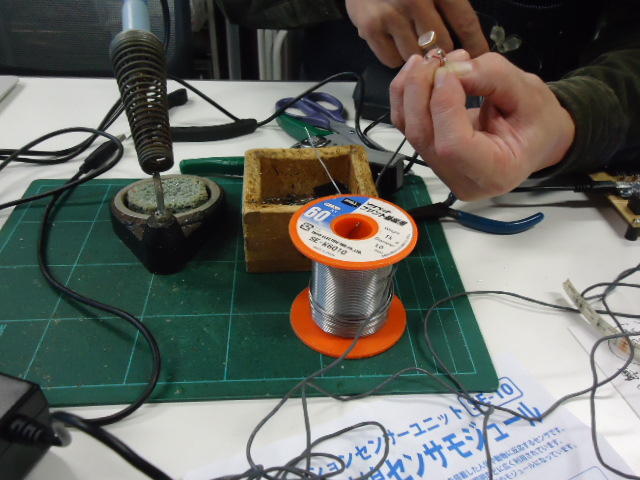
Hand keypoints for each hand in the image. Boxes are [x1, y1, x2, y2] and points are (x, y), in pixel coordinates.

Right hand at [344, 0, 488, 67]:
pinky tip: (395, 42)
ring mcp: (391, 15)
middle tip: (441, 54)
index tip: (480, 57)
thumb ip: (449, 1)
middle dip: (444, 52)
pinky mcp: (370, 28)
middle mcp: (415, 0)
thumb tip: (468, 34)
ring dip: (417, 55)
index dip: (476, 44)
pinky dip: (395, 56)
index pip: (465, 23)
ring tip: (413, 43)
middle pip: (442, 44)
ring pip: (415, 55)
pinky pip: (391, 59)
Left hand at [390, 51, 575, 199]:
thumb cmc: (537, 120)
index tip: (451, 69)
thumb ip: (493, 77)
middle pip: (423, 135)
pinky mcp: (430, 156)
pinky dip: (406, 96)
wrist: (535, 139)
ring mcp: (442, 172)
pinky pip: (407, 126)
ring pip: (409, 129)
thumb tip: (452, 67)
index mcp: (495, 173)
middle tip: (437, 57)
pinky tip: (420, 72)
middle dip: (421, 90)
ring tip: (429, 59)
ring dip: (409, 89)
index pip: (453, 145)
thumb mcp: (530, 92)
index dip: (444, 103)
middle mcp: (462, 180)